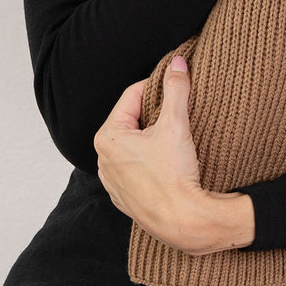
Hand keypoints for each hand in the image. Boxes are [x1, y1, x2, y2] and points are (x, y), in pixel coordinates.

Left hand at [94, 56, 254, 254]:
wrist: (184, 221)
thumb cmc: (174, 174)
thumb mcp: (175, 123)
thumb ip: (176, 89)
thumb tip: (178, 63)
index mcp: (107, 137)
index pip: (132, 96)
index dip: (157, 87)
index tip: (175, 86)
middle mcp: (102, 159)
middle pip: (132, 121)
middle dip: (154, 115)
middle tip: (177, 115)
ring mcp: (112, 181)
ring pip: (134, 146)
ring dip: (151, 139)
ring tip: (174, 141)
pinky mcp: (124, 199)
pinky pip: (135, 169)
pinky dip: (150, 162)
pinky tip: (167, 165)